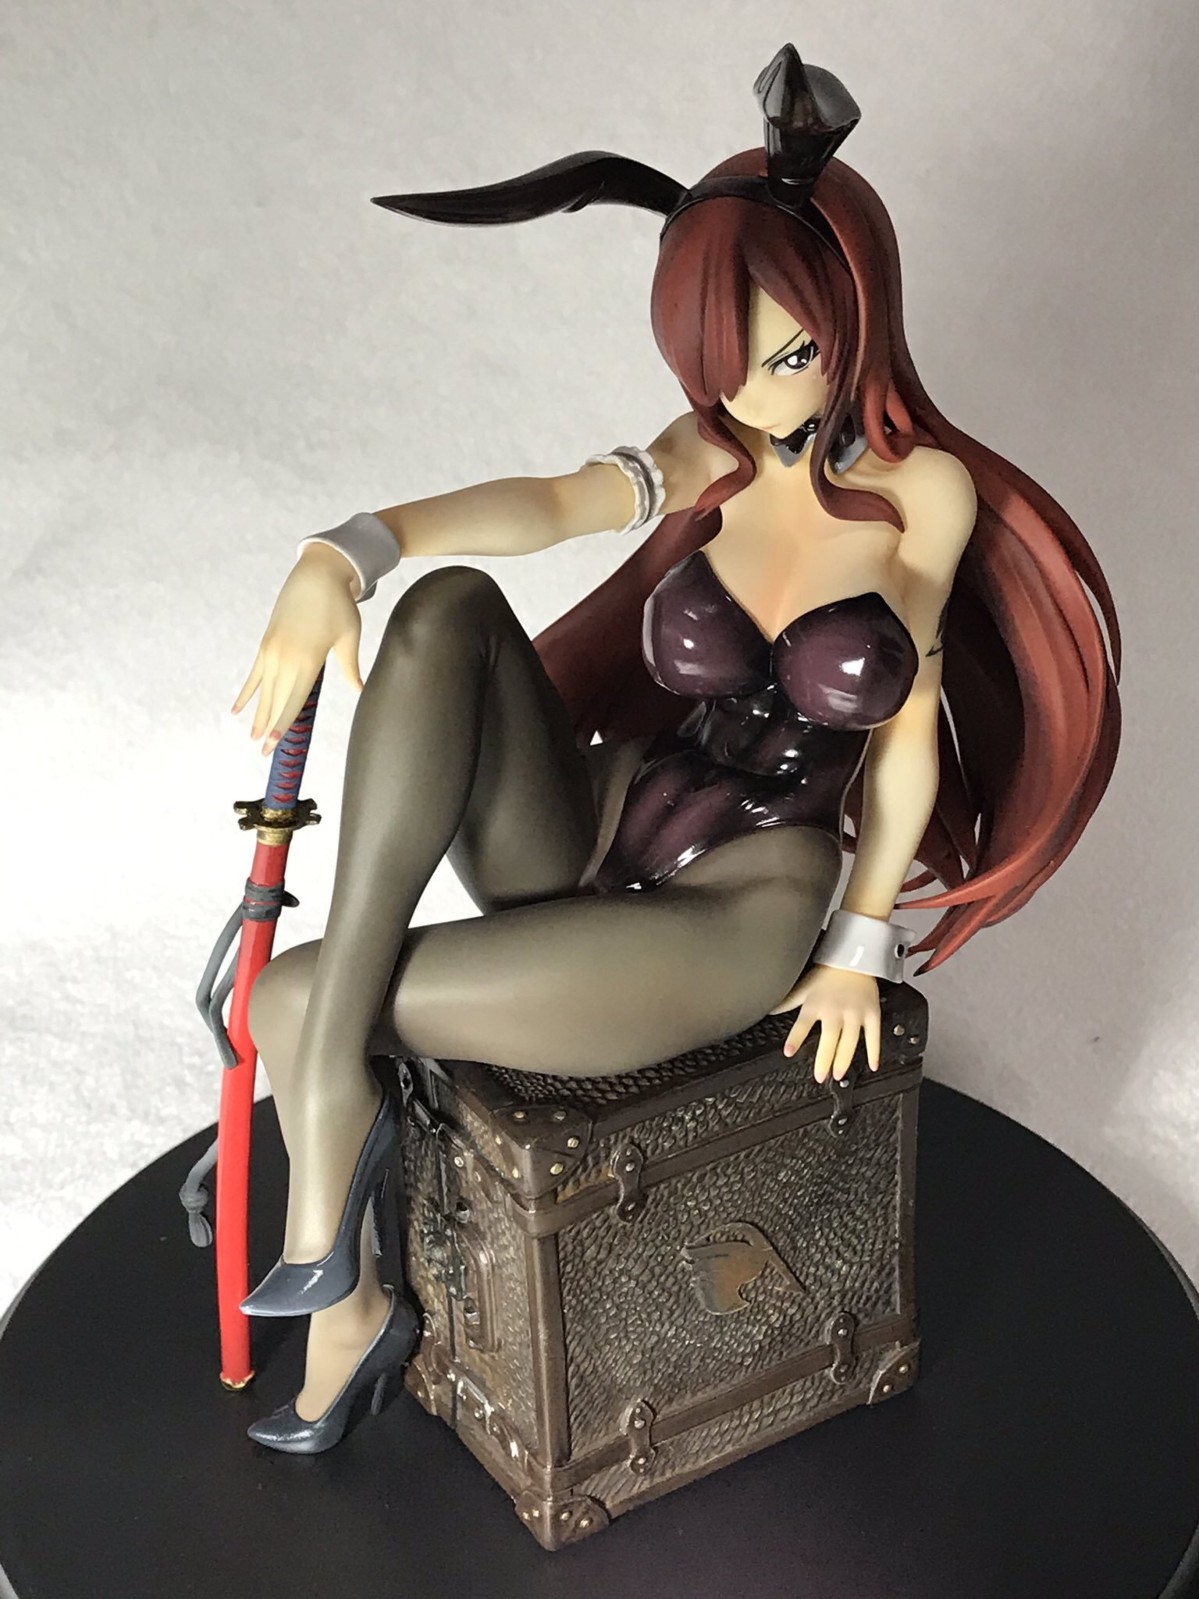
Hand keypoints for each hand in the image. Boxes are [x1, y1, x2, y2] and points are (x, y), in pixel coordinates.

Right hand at [231, 546, 363, 754]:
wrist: (317, 574)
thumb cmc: (338, 606)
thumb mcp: (349, 638)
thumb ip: (349, 668)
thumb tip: (361, 691)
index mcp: (306, 662)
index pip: (291, 703)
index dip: (281, 727)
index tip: (272, 747)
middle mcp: (284, 660)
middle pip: (274, 702)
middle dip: (268, 729)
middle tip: (262, 754)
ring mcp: (271, 652)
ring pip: (262, 692)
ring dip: (256, 715)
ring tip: (251, 738)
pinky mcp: (266, 644)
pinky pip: (253, 675)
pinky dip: (246, 693)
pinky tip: (236, 709)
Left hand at [769, 964, 880, 1083]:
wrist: (854, 957)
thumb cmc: (827, 974)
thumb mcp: (803, 987)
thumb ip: (787, 1002)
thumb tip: (768, 1010)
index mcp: (816, 1004)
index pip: (803, 1024)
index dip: (795, 1038)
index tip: (789, 1052)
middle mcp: (835, 1010)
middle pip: (830, 1038)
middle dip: (824, 1060)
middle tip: (820, 1076)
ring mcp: (855, 1012)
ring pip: (850, 1041)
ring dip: (844, 1060)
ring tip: (838, 1075)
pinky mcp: (872, 1012)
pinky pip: (873, 1035)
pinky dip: (874, 1051)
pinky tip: (872, 1065)